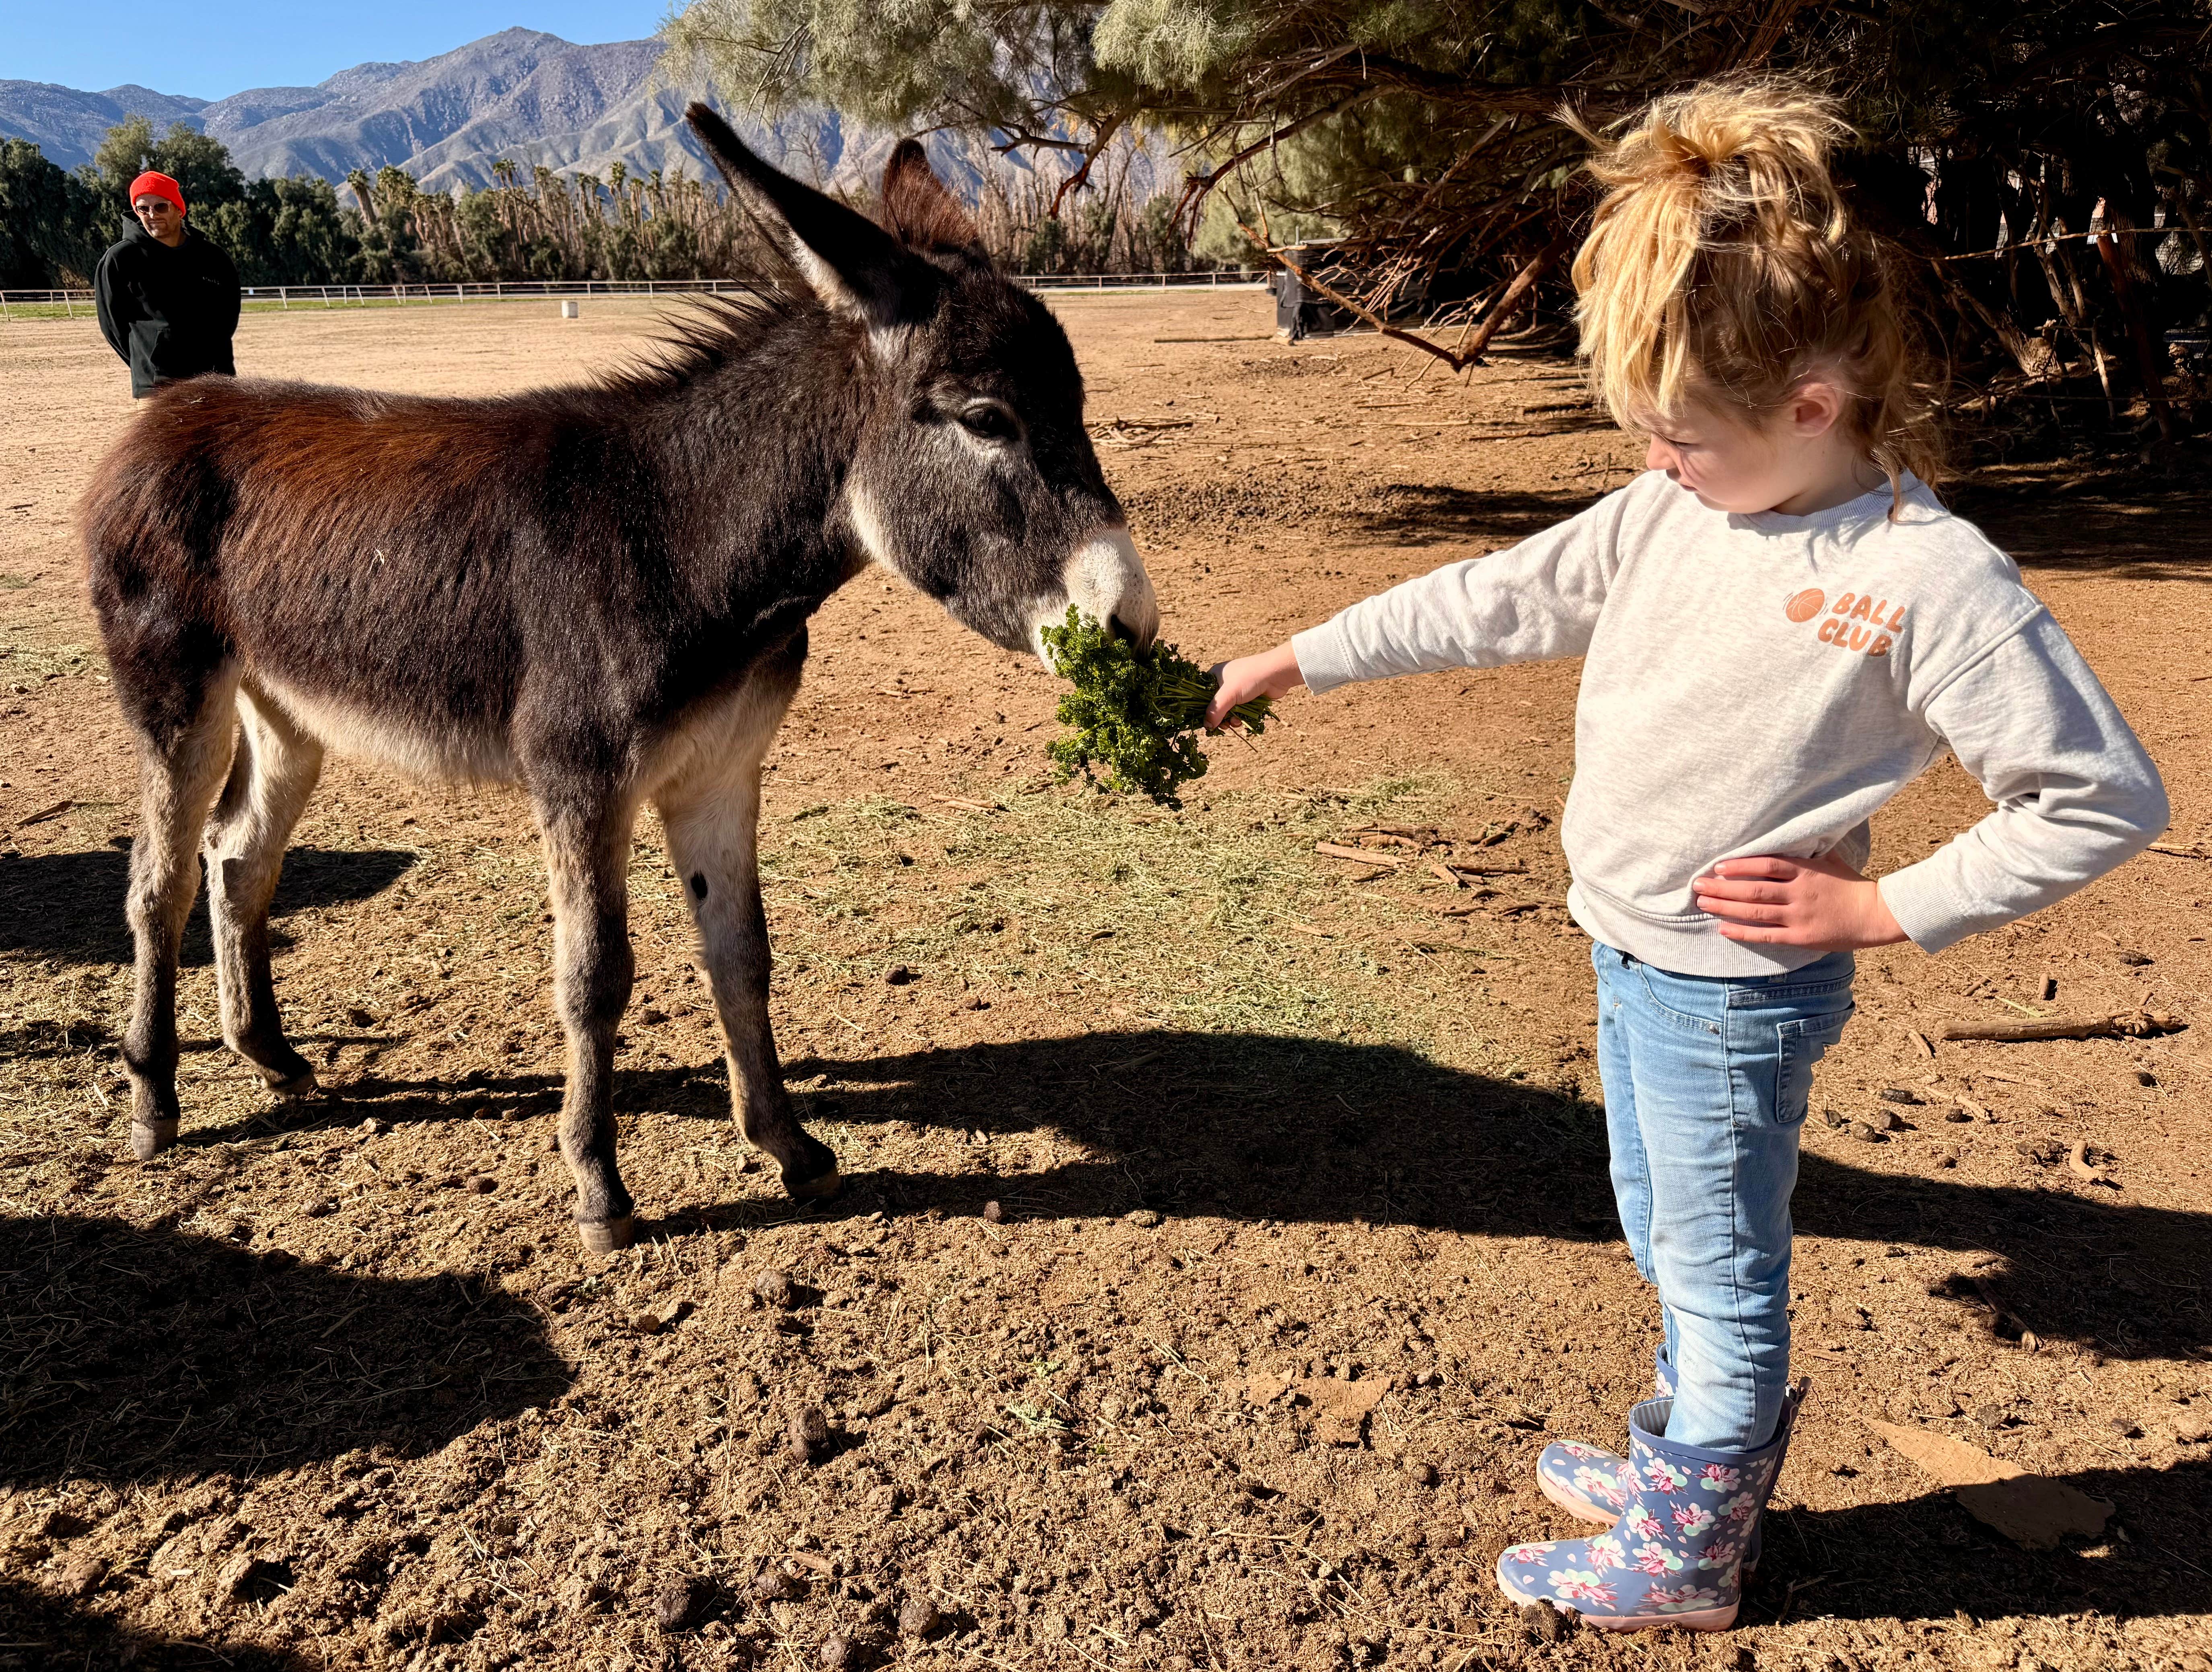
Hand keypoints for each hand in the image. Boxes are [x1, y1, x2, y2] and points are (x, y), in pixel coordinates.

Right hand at [1205, 641, 1305, 727]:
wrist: (1277, 673)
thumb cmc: (1249, 678)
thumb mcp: (1228, 694)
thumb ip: (1215, 711)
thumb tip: (1207, 727)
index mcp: (1215, 675)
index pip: (1202, 695)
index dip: (1203, 709)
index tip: (1206, 721)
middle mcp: (1225, 682)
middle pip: (1216, 706)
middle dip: (1219, 717)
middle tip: (1223, 725)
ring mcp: (1238, 690)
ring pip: (1228, 711)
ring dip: (1230, 720)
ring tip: (1235, 723)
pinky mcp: (1249, 698)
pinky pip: (1240, 712)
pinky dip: (1240, 718)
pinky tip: (1242, 721)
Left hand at [1692, 851, 1909, 949]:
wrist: (1875, 914)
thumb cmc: (1850, 885)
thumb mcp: (1829, 860)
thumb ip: (1806, 851)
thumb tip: (1788, 833)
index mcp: (1805, 871)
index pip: (1767, 865)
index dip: (1740, 865)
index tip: (1718, 867)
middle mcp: (1798, 893)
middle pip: (1754, 889)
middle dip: (1723, 888)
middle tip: (1698, 886)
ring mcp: (1798, 916)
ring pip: (1755, 912)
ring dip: (1726, 907)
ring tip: (1703, 904)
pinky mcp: (1800, 937)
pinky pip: (1766, 935)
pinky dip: (1743, 932)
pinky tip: (1723, 928)